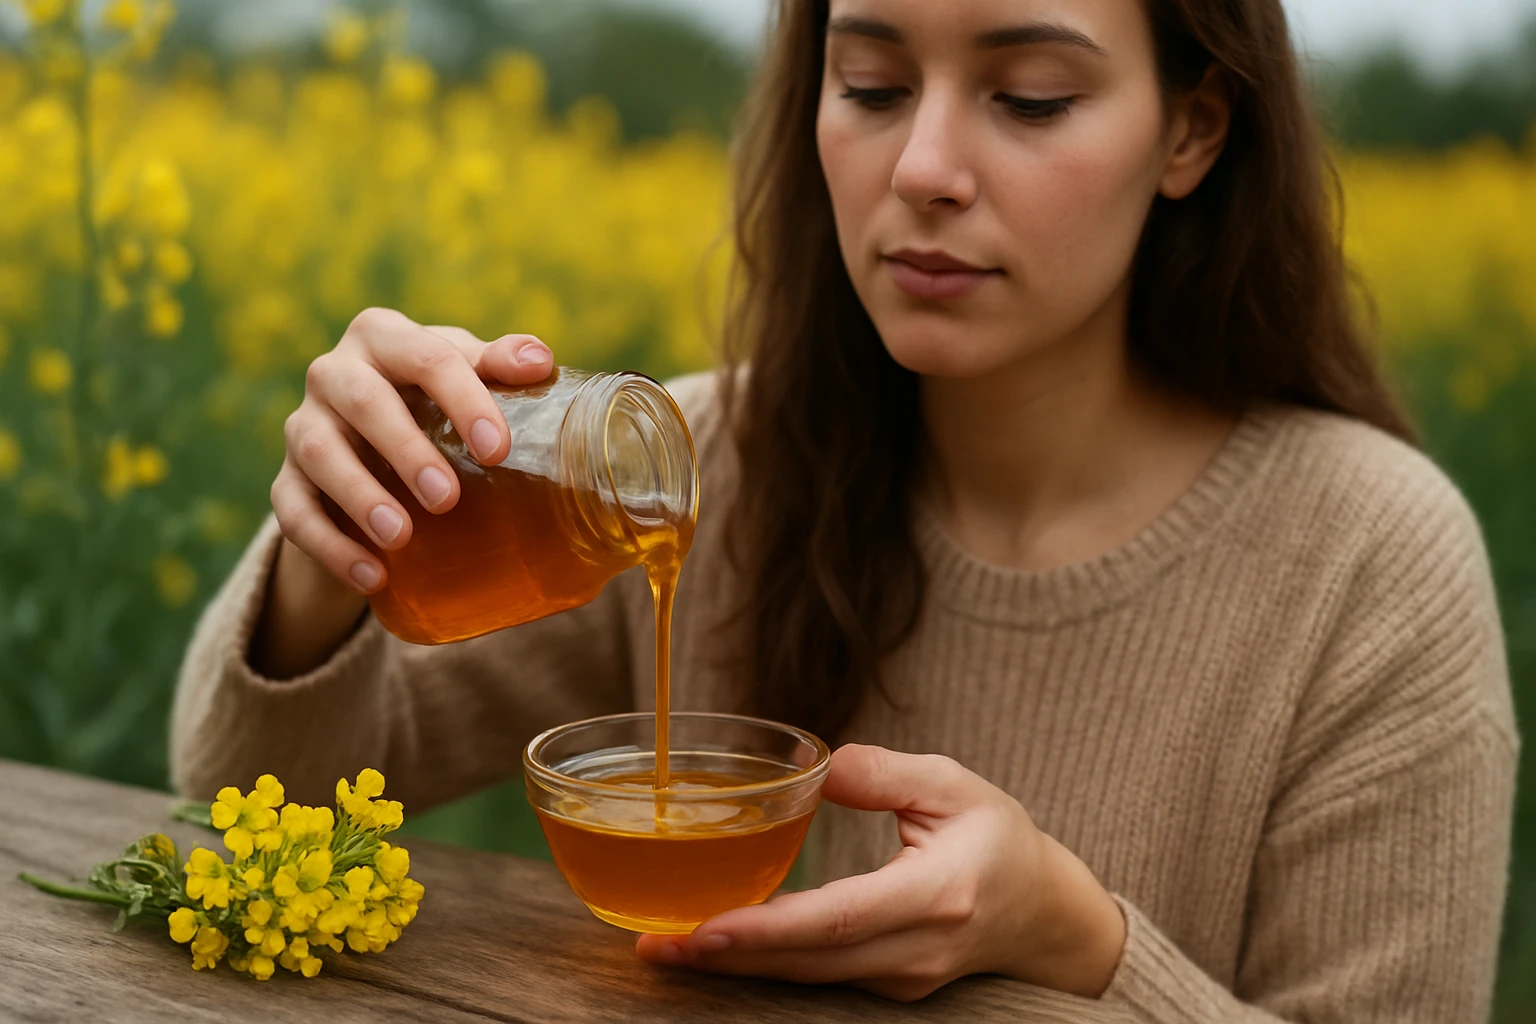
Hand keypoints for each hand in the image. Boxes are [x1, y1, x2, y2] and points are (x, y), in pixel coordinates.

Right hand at [273, 308, 553, 594]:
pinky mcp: (285, 480)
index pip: (425, 356)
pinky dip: (330, 546)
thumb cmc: (429, 397)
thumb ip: (499, 365)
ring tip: (400, 538)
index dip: (463, 400)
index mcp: (383, 336)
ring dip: (359, 497)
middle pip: (363, 401)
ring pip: (318, 453)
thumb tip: (539, 362)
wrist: (368, 443)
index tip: (497, 450)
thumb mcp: (464, 374)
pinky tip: (371, 577)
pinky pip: (294, 510)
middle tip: (447, 499)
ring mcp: (303, 425)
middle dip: (405, 449)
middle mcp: (333, 371)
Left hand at [635, 744, 1126, 1001]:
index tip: (704, 929)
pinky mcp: (889, 987)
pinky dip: (766, 963)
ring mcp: (904, 978)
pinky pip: (818, 976)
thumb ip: (887, 773)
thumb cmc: (999, 840)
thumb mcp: (955, 784)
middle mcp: (916, 950)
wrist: (1044, 913)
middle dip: (726, 956)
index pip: (837, 919)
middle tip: (654, 945)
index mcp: (936, 895)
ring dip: (736, 965)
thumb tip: (823, 765)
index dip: (766, 929)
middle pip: (808, 962)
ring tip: (667, 948)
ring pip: (807, 977)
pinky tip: (717, 946)